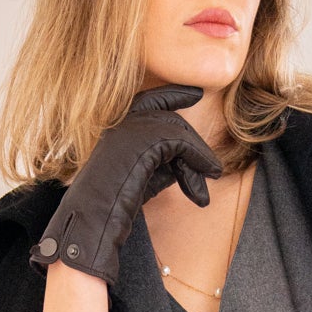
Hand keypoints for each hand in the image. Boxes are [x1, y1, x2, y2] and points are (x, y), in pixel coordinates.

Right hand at [29, 85, 223, 289]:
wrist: (97, 217)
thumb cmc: (117, 204)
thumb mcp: (145, 177)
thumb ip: (164, 162)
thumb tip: (190, 159)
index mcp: (118, 127)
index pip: (149, 100)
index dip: (174, 94)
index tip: (197, 93)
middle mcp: (122, 121)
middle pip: (170, 120)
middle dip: (194, 144)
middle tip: (214, 170)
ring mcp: (131, 128)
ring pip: (178, 131)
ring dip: (199, 159)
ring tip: (210, 184)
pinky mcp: (142, 140)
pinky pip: (180, 142)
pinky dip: (197, 162)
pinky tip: (200, 190)